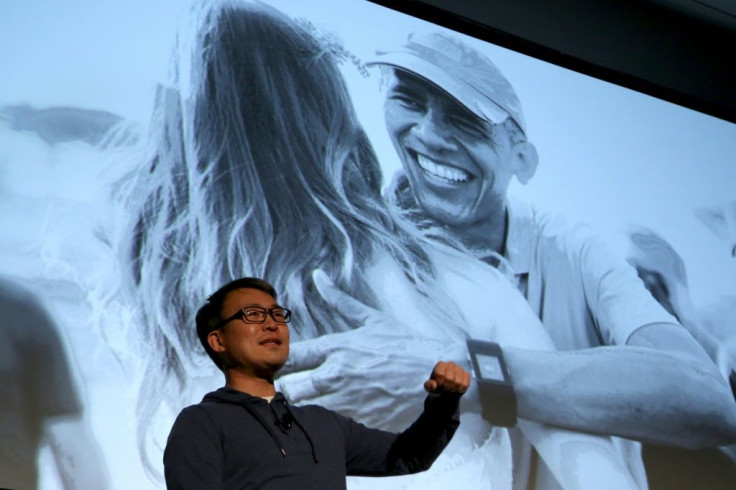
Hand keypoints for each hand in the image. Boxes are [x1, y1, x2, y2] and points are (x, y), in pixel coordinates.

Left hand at [277, 270, 468, 430]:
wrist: (438, 373)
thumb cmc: (403, 344)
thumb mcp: (373, 318)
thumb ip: (340, 299)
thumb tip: (317, 275)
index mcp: (338, 347)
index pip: (294, 356)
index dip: (283, 362)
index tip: (284, 365)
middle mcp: (337, 373)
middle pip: (289, 388)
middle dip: (286, 389)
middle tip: (294, 389)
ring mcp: (348, 400)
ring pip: (305, 410)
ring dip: (305, 407)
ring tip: (313, 404)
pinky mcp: (359, 420)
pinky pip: (330, 426)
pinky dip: (327, 422)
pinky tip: (334, 417)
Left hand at [424, 361, 470, 393]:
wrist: (446, 392)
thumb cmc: (436, 388)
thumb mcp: (430, 388)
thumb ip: (429, 386)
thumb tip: (433, 385)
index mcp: (440, 364)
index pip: (440, 374)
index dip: (439, 383)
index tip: (438, 385)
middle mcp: (451, 364)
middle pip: (450, 379)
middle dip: (446, 387)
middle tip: (445, 388)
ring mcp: (460, 369)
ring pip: (458, 382)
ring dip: (453, 389)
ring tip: (451, 388)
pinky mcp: (466, 375)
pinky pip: (465, 385)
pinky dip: (460, 389)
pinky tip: (457, 388)